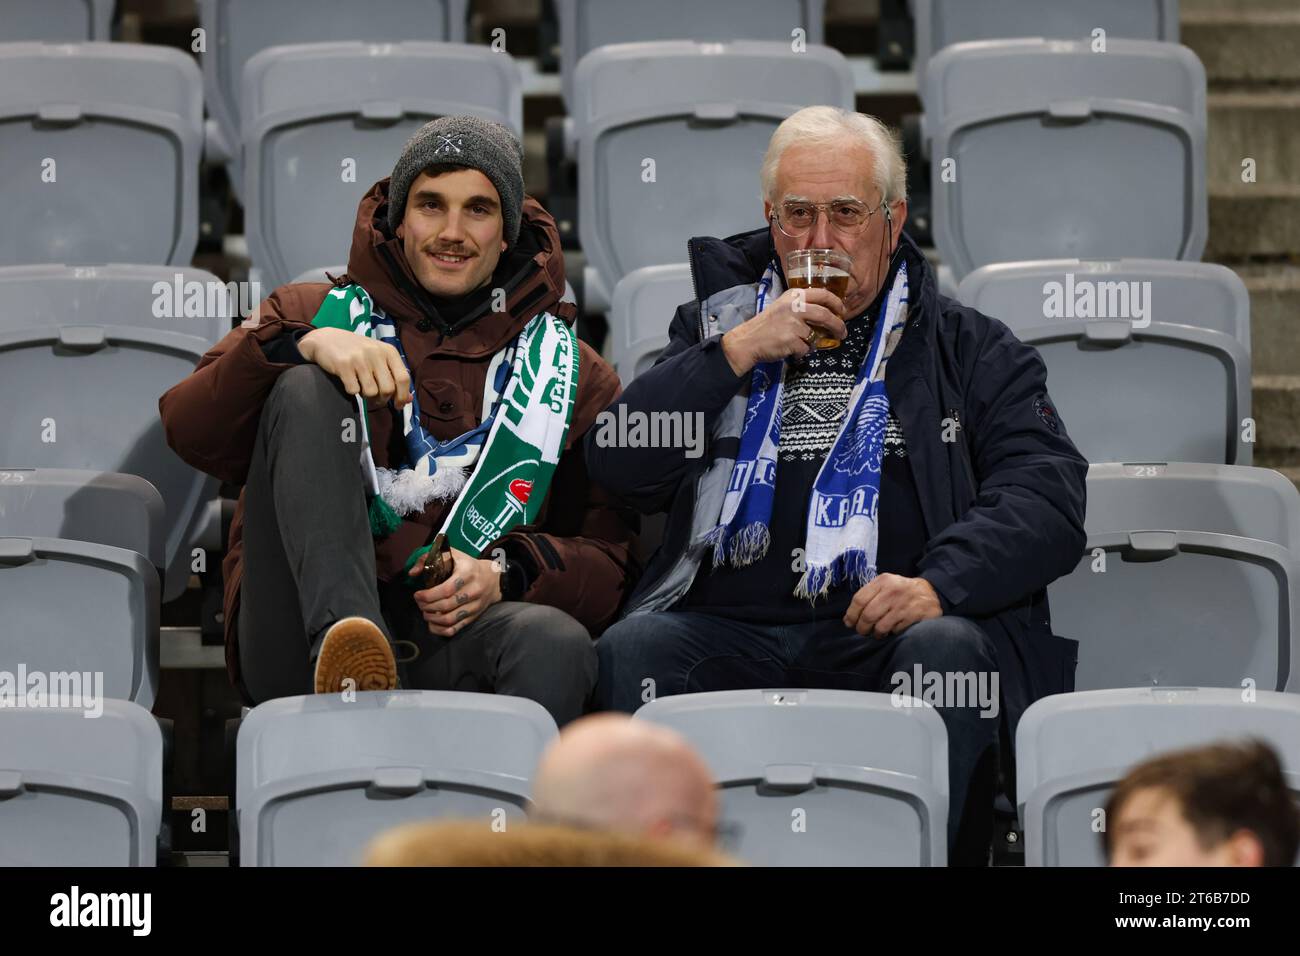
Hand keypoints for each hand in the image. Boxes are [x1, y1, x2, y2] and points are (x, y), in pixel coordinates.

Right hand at [297, 327, 411, 409]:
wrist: (326, 339)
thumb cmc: (356, 351)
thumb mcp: (378, 358)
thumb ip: (393, 376)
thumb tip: (408, 399)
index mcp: (388, 351)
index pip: (403, 378)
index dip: (402, 396)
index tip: (398, 405)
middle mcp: (376, 353)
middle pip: (388, 389)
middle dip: (382, 400)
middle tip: (376, 399)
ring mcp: (360, 359)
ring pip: (371, 392)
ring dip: (366, 396)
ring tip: (361, 388)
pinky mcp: (344, 365)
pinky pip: (353, 390)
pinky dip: (352, 391)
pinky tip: (349, 382)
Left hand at [407, 547, 501, 636]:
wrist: (494, 579)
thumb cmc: (468, 566)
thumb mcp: (453, 554)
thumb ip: (430, 558)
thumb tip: (412, 573)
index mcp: (467, 573)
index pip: (447, 589)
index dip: (428, 595)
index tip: (417, 594)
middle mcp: (473, 591)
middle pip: (446, 605)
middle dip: (427, 606)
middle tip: (419, 603)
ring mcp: (474, 606)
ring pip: (450, 619)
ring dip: (432, 618)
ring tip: (425, 612)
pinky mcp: (473, 617)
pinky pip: (455, 629)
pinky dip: (440, 630)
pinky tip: (432, 623)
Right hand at [720, 287, 847, 374]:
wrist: (748, 340)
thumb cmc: (767, 324)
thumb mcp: (783, 306)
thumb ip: (802, 305)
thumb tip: (827, 312)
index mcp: (794, 295)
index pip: (823, 294)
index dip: (836, 303)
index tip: (842, 311)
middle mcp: (795, 307)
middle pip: (826, 315)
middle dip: (838, 326)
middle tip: (842, 333)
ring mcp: (793, 324)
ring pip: (816, 335)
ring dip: (813, 343)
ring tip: (805, 344)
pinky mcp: (791, 340)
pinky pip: (806, 348)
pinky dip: (802, 352)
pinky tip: (792, 350)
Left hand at [844, 574, 941, 637]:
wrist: (930, 592)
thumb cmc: (900, 591)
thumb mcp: (885, 586)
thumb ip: (868, 597)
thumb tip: (848, 619)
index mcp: (883, 581)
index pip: (859, 599)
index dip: (851, 615)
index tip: (849, 623)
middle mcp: (893, 591)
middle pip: (868, 615)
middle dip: (862, 628)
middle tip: (863, 631)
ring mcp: (904, 604)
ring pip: (881, 626)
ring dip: (876, 633)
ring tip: (878, 632)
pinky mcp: (914, 616)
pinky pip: (895, 631)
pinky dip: (892, 633)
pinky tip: (893, 629)